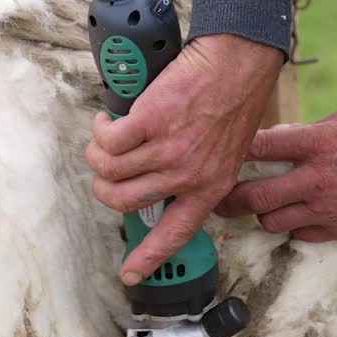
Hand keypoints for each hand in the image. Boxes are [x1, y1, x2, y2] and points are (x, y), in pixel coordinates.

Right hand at [87, 33, 283, 284]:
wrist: (238, 63)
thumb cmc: (234, 99)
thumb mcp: (228, 151)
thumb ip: (200, 172)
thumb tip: (163, 180)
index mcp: (210, 187)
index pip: (174, 234)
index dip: (148, 258)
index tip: (129, 273)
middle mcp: (187, 175)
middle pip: (123, 200)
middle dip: (104, 186)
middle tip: (106, 167)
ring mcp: (168, 150)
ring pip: (110, 169)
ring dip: (98, 153)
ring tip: (105, 136)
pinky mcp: (150, 122)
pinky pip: (108, 140)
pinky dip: (101, 130)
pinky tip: (108, 120)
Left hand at [215, 103, 336, 241]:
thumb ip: (308, 128)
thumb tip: (278, 136)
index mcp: (315, 144)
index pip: (259, 146)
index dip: (236, 149)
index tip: (226, 152)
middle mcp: (314, 179)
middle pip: (253, 195)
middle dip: (229, 198)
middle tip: (219, 196)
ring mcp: (324, 209)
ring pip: (270, 221)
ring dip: (262, 213)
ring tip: (262, 204)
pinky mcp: (335, 230)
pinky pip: (297, 235)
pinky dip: (291, 226)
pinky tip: (294, 215)